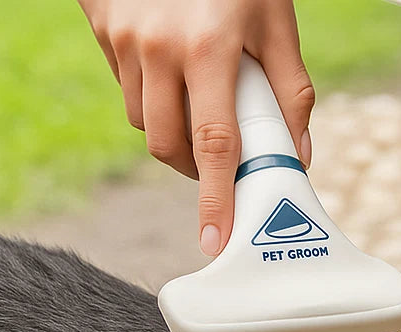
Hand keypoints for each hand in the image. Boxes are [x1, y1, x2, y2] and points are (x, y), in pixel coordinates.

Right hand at [78, 0, 314, 255]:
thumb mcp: (276, 21)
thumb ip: (292, 92)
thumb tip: (298, 156)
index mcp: (209, 49)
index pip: (214, 145)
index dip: (216, 199)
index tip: (215, 241)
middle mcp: (158, 47)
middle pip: (167, 146)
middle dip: (193, 171)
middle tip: (219, 168)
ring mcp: (124, 37)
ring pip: (143, 121)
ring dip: (172, 133)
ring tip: (200, 107)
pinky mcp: (103, 27)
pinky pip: (125, 86)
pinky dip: (151, 95)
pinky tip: (173, 71)